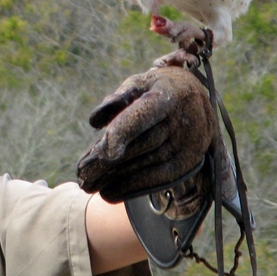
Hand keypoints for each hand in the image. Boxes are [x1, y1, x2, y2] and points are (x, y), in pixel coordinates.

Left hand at [77, 67, 216, 204]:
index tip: (105, 151)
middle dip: (110, 161)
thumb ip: (117, 98)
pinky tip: (109, 192)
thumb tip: (95, 121)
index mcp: (169, 93)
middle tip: (81, 173)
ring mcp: (190, 142)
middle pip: (143, 144)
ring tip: (89, 184)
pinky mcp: (189, 161)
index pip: (147, 111)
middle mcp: (184, 118)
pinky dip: (134, 187)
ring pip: (149, 164)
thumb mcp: (138, 83)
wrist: (195, 97)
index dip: (126, 130)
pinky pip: (160, 178)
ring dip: (118, 178)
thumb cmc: (156, 88)